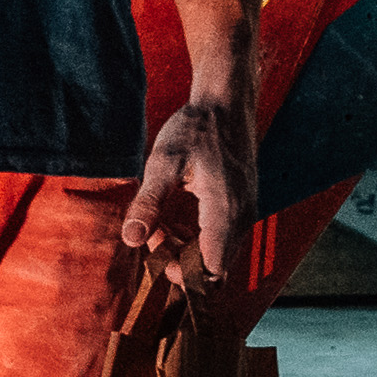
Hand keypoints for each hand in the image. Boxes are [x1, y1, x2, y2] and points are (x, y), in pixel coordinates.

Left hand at [121, 72, 256, 297]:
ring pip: (217, 252)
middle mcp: (242, 219)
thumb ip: (148, 204)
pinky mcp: (242, 205)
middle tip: (152, 234)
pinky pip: (221, 236)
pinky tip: (173, 215)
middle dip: (180, 260)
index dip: (182, 274)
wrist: (225, 103)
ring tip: (158, 223)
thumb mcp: (163, 164)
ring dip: (186, 247)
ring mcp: (245, 212)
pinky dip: (196, 235)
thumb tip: (130, 239)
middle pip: (214, 266)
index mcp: (225, 213)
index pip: (211, 272)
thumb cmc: (196, 129)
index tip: (156, 254)